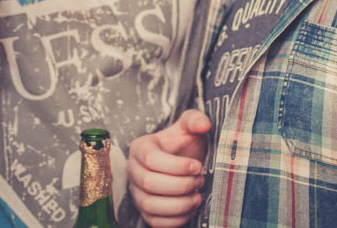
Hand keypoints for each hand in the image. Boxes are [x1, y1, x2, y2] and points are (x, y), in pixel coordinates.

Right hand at [127, 109, 210, 227]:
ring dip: (179, 203)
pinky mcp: (145, 211)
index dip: (177, 166)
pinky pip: (155, 222)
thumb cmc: (185, 145)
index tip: (198, 166)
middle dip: (180, 184)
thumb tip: (204, 125)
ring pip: (150, 205)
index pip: (151, 159)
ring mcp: (136, 192)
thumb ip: (195, 120)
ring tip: (197, 196)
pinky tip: (191, 207)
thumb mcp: (189, 127)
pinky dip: (176, 219)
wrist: (184, 162)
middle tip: (199, 180)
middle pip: (149, 183)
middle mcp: (133, 170)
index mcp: (140, 147)